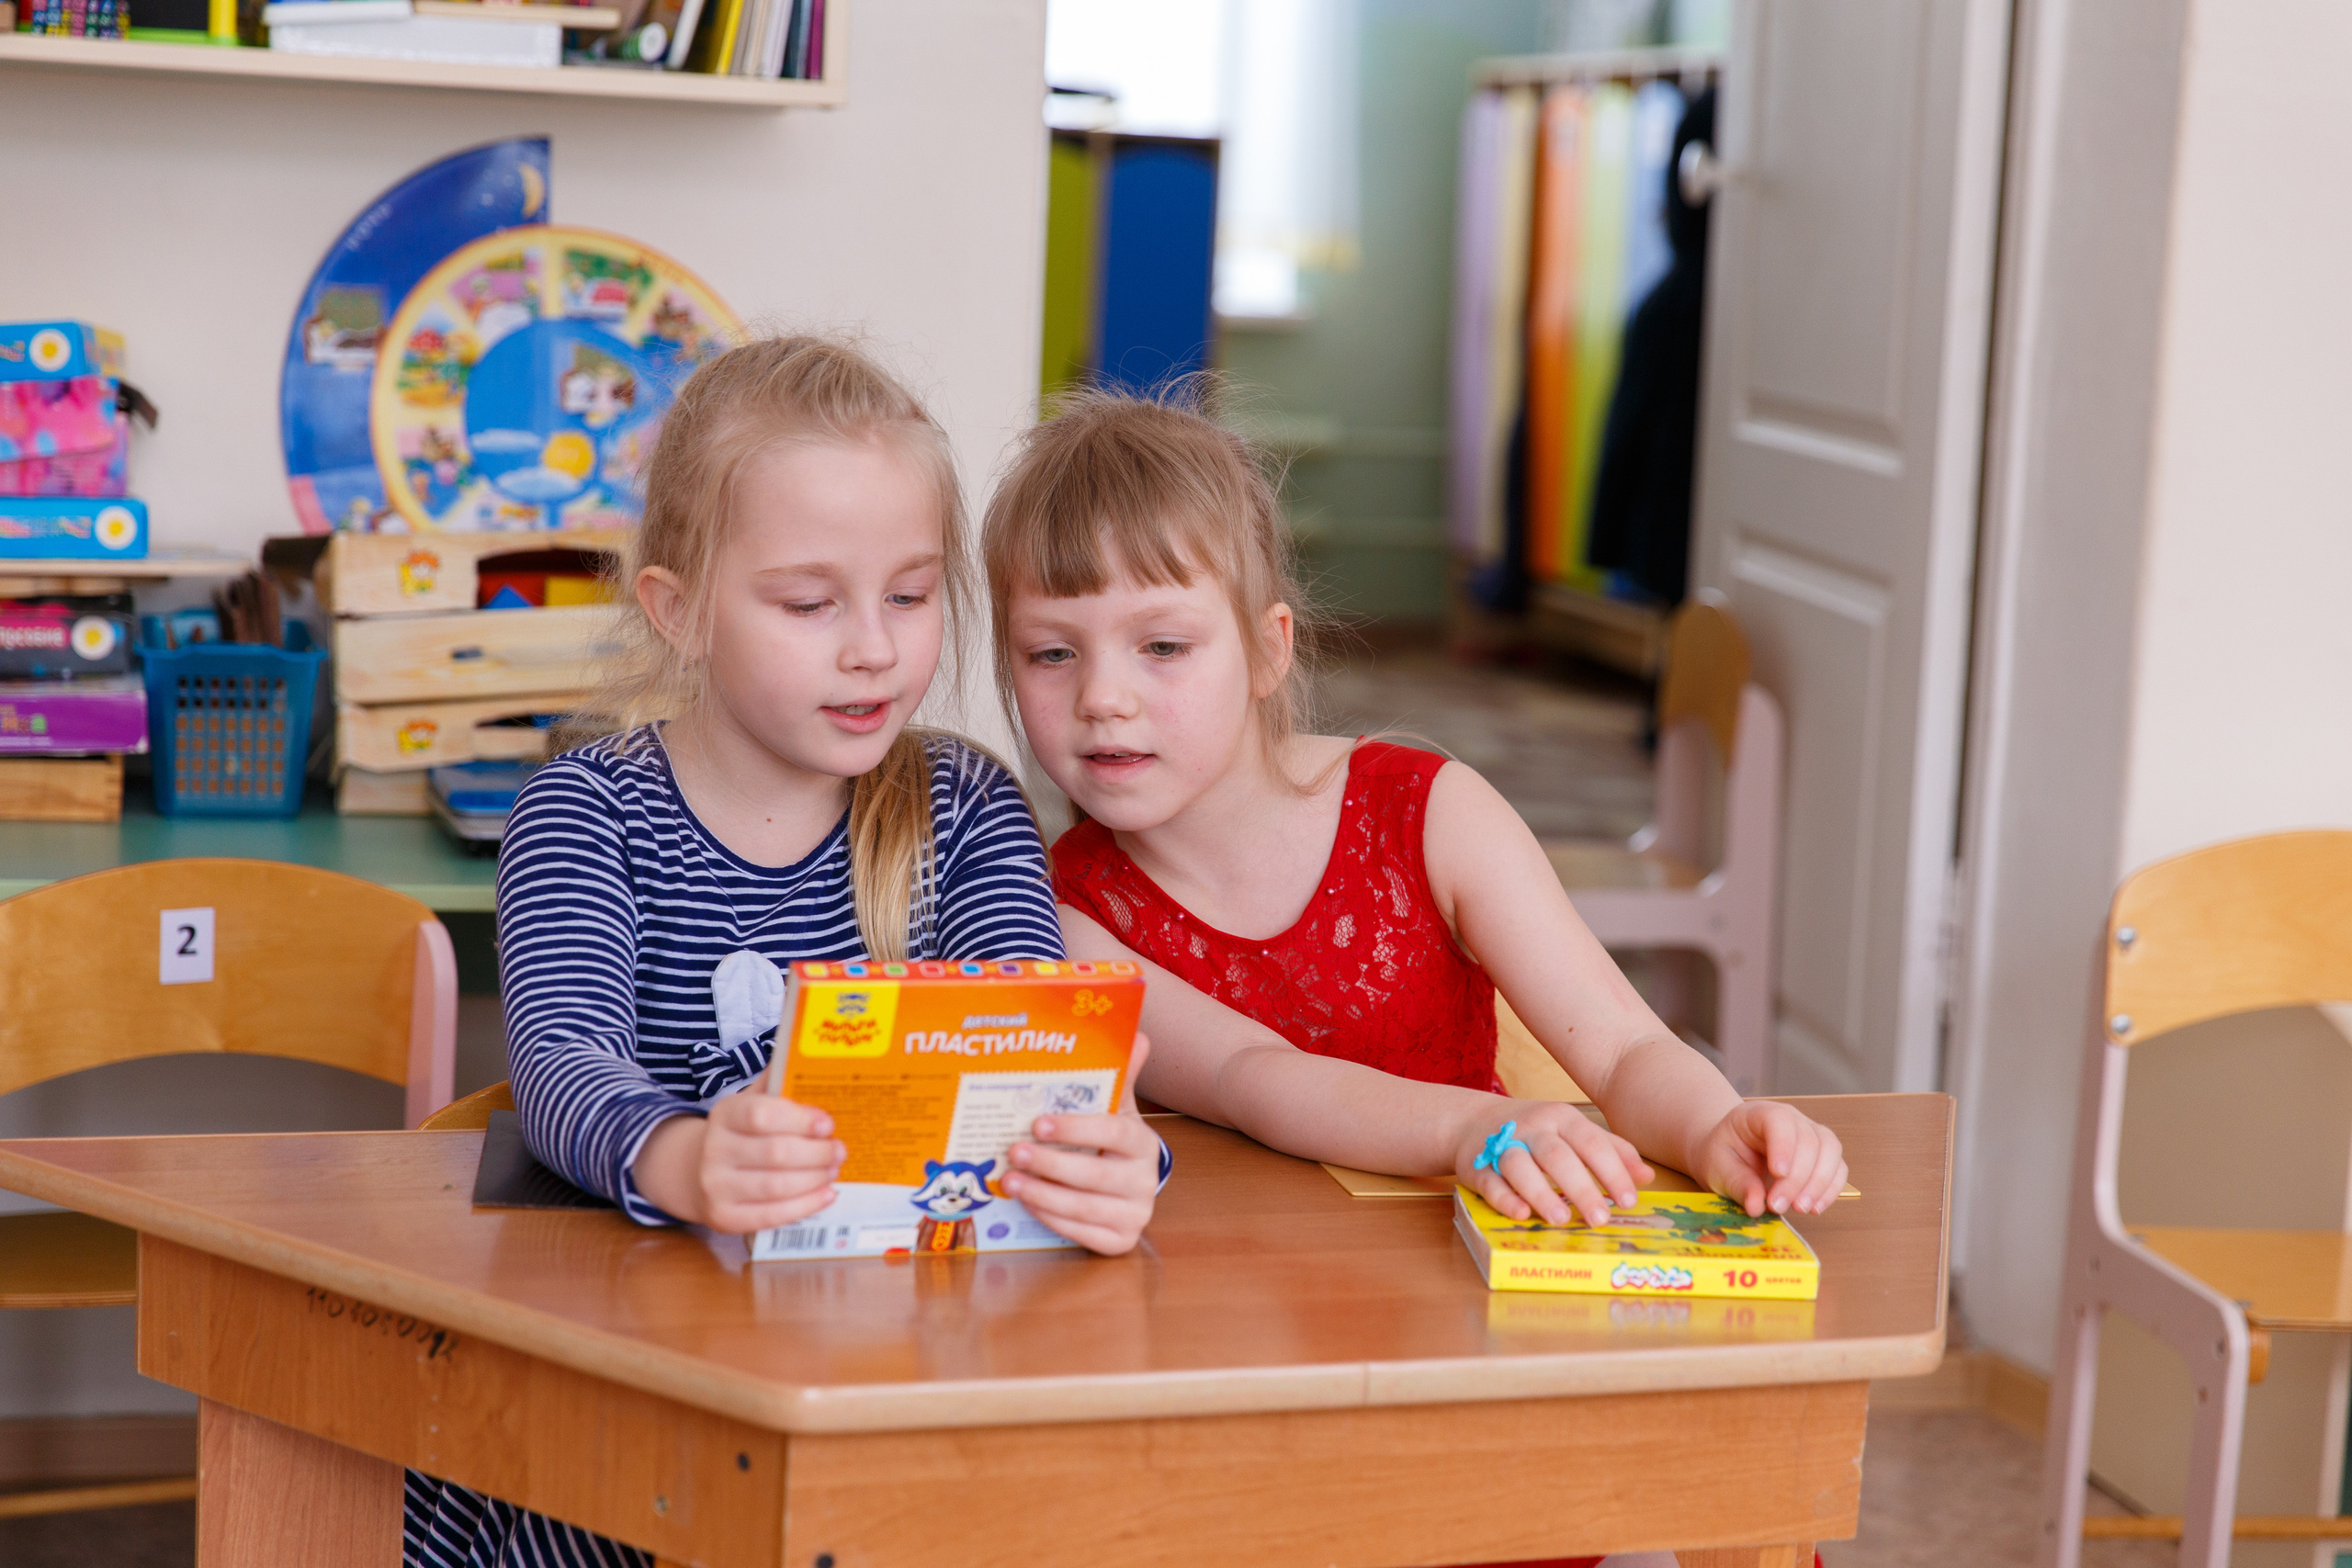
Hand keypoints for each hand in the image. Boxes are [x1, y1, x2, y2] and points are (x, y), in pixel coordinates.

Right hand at [632, 1092, 844, 1233]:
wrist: (695, 1172)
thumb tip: (807, 1049)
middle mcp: (715, 1150)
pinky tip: (826, 1194)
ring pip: (777, 1186)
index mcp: (725, 1114)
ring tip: (833, 1170)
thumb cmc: (740, 1133)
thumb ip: (778, 1081)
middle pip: (776, 1153)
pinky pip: (771, 1215)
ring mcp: (716, 1187)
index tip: (828, 1123)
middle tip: (840, 1150)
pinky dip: (805, 1205)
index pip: (762, 1114)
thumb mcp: (751, 1102)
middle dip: (817, 1153)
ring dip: (815, 1179)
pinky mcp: (724, 1218)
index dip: (800, 1119)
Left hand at [1001, 1032, 1158, 1255]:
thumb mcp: (1115, 1108)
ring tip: (1010, 1181)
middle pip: (1095, 1175)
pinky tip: (1027, 1204)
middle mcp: (1144, 1180)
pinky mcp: (1120, 1241)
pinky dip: (1052, 1219)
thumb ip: (1119, 1074)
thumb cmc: (1112, 1142)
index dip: (1076, 1128)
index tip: (1038, 1123)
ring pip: (1085, 1208)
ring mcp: (1135, 1215)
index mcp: (1143, 1142)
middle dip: (1050, 1165)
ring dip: (1042, 1195)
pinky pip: (1082, 1234)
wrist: (1130, 1184)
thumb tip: (1135, 1034)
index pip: (1113, 1131)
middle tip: (1014, 1152)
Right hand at [1457, 1100, 1653, 1227]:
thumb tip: (1647, 1177)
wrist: (1472, 1121)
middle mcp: (1533, 1128)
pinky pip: (1490, 1181)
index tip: (1630, 1201)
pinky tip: (1521, 1213)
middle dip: (1581, 1188)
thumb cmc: (1535, 1132)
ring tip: (1561, 1219)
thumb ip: (1610, 1150)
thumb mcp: (1573, 1131)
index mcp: (1562, 1118)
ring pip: (1520, 1166)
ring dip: (1541, 1192)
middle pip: (1558, 1156)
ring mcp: (1502, 1145)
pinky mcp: (1477, 1165)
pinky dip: (1504, 1198)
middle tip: (1600, 1219)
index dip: (1612, 1172)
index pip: (1592, 1143)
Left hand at [1695, 1100, 1846, 1217]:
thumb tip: (1755, 1206)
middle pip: (1808, 1140)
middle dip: (1797, 1178)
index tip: (1778, 1174)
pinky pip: (1838, 1168)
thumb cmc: (1724, 1155)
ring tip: (1800, 1209)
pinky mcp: (1823, 1154)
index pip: (1779, 1121)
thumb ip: (1737, 1184)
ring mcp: (1811, 1134)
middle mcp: (1791, 1118)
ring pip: (1830, 1151)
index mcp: (1759, 1113)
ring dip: (1819, 1184)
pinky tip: (1815, 1207)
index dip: (1783, 1146)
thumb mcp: (1718, 1167)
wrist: (1732, 1154)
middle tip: (1779, 1205)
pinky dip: (1830, 1189)